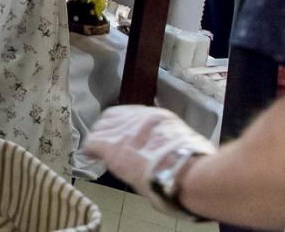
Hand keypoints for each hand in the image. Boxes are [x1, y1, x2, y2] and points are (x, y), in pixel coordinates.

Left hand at [83, 106, 215, 215]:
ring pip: (101, 128)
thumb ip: (175, 143)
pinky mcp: (110, 145)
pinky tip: (91, 156)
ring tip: (100, 153)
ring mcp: (122, 131)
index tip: (126, 138)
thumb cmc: (193, 164)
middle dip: (111, 131)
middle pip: (114, 118)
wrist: (183, 170)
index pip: (134, 115)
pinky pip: (92, 143)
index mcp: (159, 118)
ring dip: (101, 140)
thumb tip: (175, 153)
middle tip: (111, 147)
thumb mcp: (188, 144)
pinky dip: (91, 150)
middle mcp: (138, 118)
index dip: (126, 127)